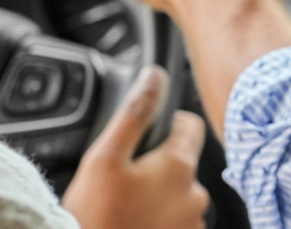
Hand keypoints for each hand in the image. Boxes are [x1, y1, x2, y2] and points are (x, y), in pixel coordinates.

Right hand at [63, 66, 209, 228]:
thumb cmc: (95, 216)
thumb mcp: (105, 157)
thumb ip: (134, 113)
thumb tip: (154, 77)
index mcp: (179, 166)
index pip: (190, 125)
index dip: (166, 124)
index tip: (143, 138)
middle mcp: (196, 195)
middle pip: (182, 163)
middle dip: (158, 165)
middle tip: (124, 179)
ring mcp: (192, 223)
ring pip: (178, 194)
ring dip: (158, 196)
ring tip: (126, 206)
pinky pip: (176, 221)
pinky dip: (159, 219)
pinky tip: (133, 222)